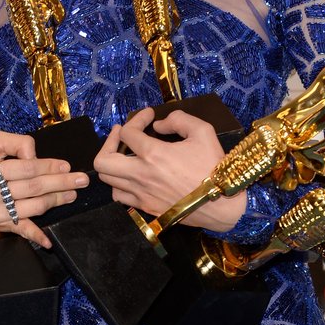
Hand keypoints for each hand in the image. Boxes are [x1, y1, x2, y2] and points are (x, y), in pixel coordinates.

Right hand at [0, 130, 87, 247]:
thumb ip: (17, 143)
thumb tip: (37, 157)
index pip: (26, 168)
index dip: (49, 167)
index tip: (66, 166)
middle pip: (33, 188)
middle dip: (61, 183)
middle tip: (81, 180)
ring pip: (32, 207)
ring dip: (56, 201)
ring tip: (72, 194)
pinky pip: (20, 231)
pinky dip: (35, 236)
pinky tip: (48, 240)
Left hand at [94, 108, 247, 231]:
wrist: (222, 204)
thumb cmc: (213, 166)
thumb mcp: (203, 132)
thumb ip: (179, 120)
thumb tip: (158, 125)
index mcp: (153, 155)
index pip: (128, 132)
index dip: (136, 119)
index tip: (149, 117)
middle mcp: (141, 176)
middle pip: (102, 161)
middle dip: (108, 142)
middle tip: (122, 134)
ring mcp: (141, 195)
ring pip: (107, 180)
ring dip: (113, 163)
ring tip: (126, 154)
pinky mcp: (145, 208)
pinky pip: (120, 196)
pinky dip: (120, 183)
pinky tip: (133, 175)